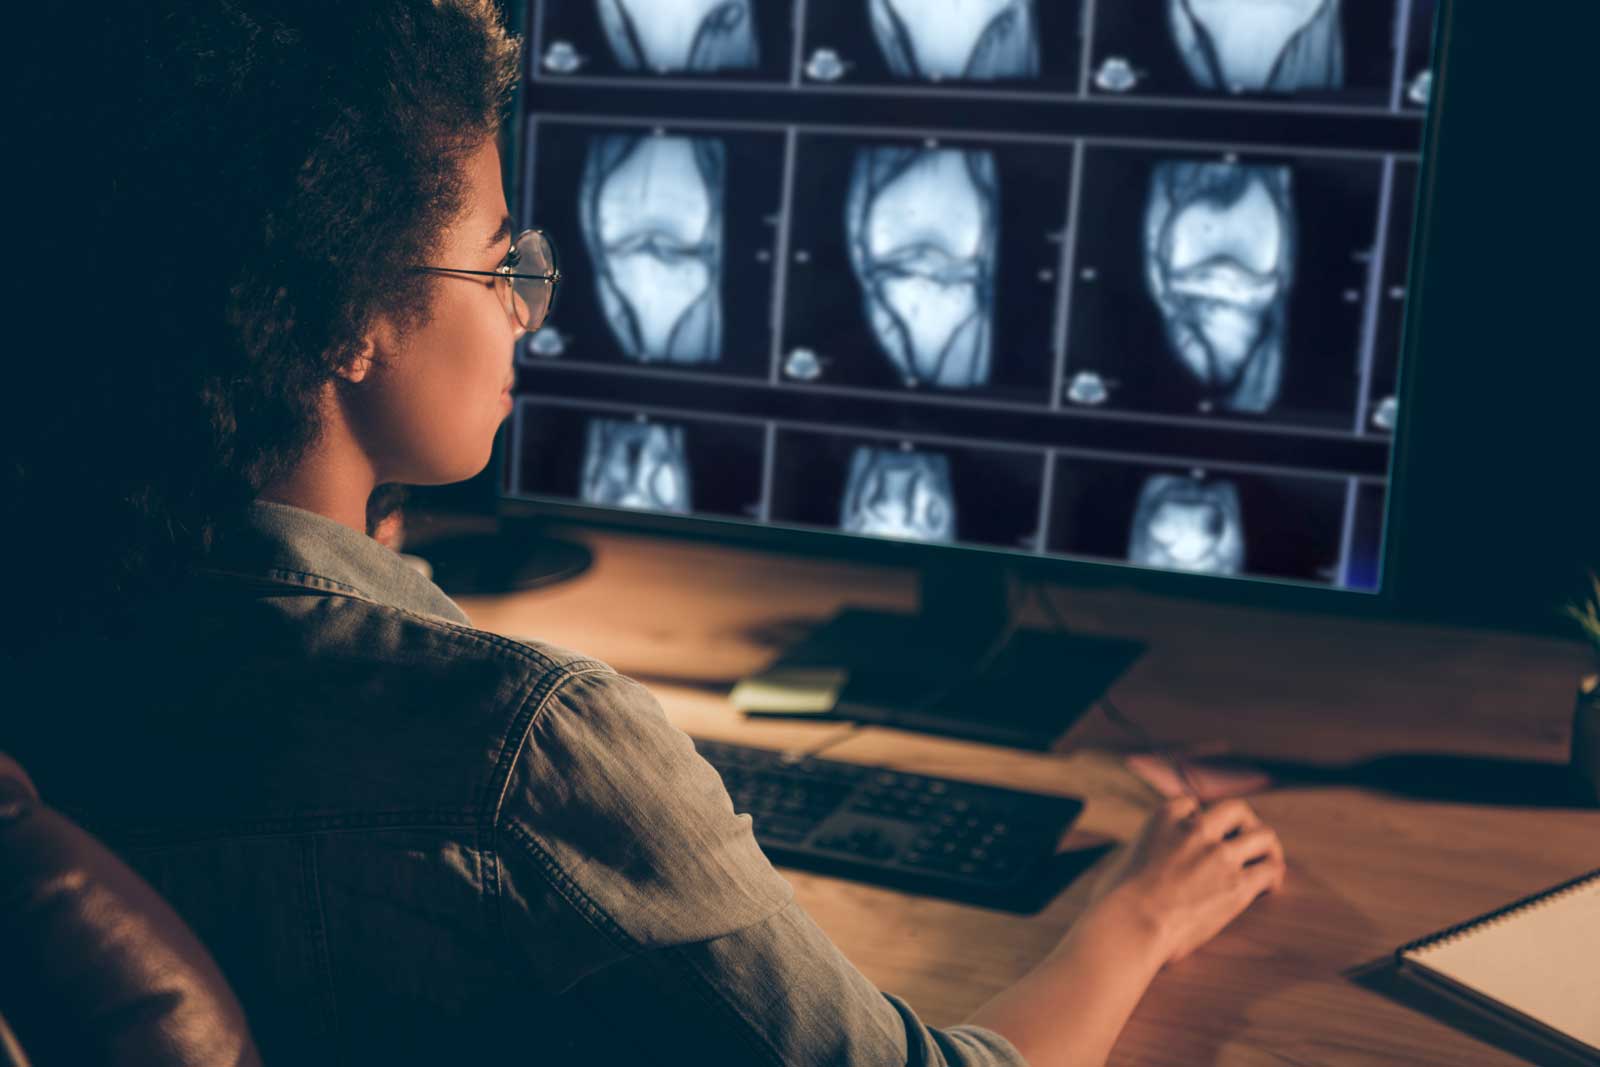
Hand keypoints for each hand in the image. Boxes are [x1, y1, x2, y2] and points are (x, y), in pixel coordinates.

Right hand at [1086, 797, 1285, 964]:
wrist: (1132, 923)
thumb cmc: (1114, 901)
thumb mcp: (1119, 862)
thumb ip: (1136, 857)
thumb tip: (1131, 869)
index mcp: (1163, 818)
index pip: (1190, 804)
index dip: (1199, 819)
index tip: (1201, 834)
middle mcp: (1196, 829)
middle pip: (1236, 809)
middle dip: (1245, 823)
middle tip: (1245, 841)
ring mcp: (1220, 855)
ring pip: (1263, 836)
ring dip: (1268, 848)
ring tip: (1268, 862)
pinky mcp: (1237, 884)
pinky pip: (1270, 870)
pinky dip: (1273, 877)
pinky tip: (1269, 888)